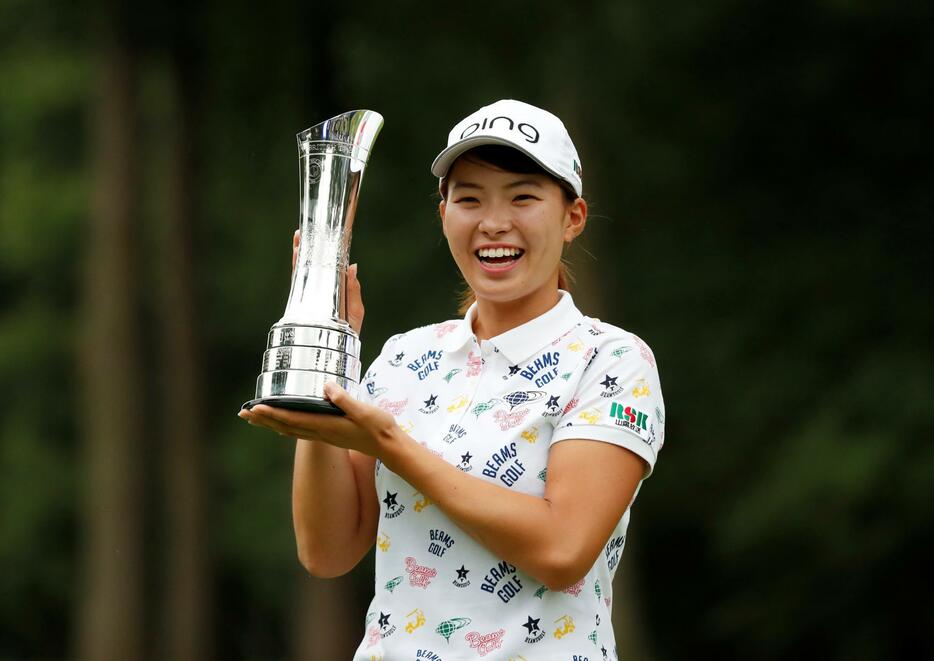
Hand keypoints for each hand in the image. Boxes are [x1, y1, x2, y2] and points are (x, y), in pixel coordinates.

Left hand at [238, 383, 399, 455]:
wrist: (388, 446)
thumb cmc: (378, 427)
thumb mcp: (364, 410)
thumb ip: (345, 399)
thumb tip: (325, 386)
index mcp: (326, 425)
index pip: (294, 418)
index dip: (273, 413)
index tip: (255, 407)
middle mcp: (321, 432)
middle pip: (286, 426)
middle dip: (264, 419)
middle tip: (243, 413)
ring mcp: (324, 435)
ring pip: (290, 430)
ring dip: (271, 424)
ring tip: (255, 418)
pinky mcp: (329, 435)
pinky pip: (300, 431)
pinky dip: (286, 427)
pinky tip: (282, 427)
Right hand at [292, 229, 364, 334]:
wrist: (337, 357)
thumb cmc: (350, 336)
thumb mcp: (355, 313)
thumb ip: (354, 291)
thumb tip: (353, 266)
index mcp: (334, 294)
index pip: (329, 270)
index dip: (325, 254)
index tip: (325, 237)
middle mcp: (320, 295)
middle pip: (312, 268)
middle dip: (308, 251)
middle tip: (303, 232)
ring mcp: (309, 300)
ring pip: (303, 274)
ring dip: (300, 257)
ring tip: (299, 239)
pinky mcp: (301, 307)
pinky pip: (297, 286)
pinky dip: (297, 271)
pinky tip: (297, 258)